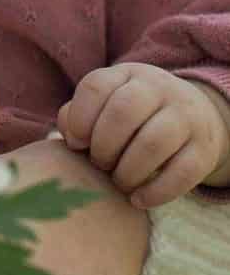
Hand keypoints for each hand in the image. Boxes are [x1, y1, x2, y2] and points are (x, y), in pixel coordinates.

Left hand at [58, 62, 229, 205]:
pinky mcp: (204, 149)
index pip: (96, 85)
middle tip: (99, 164)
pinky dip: (155, 192)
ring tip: (119, 182)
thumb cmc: (132, 119)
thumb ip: (78, 117)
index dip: (79, 117)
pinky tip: (138, 199)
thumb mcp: (105, 106)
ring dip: (127, 171)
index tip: (76, 143)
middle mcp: (159, 89)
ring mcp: (186, 117)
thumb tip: (70, 138)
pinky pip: (182, 173)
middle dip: (103, 146)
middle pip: (124, 112)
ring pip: (153, 142)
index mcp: (127, 75)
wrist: (194, 119)